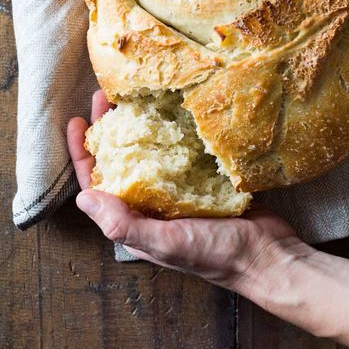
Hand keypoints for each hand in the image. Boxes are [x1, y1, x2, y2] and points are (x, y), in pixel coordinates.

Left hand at [67, 91, 303, 292]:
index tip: (77, 121)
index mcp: (136, 221)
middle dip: (109, 129)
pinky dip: (170, 129)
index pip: (98, 184)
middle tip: (105, 96)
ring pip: (147, 151)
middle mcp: (151, 204)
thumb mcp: (167, 242)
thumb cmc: (216, 254)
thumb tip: (82, 200)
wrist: (268, 255)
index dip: (83, 153)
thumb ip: (125, 224)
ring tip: (132, 95)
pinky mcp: (201, 178)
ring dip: (137, 124)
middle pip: (120, 160)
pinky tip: (170, 109)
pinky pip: (178, 150)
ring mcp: (177, 190)